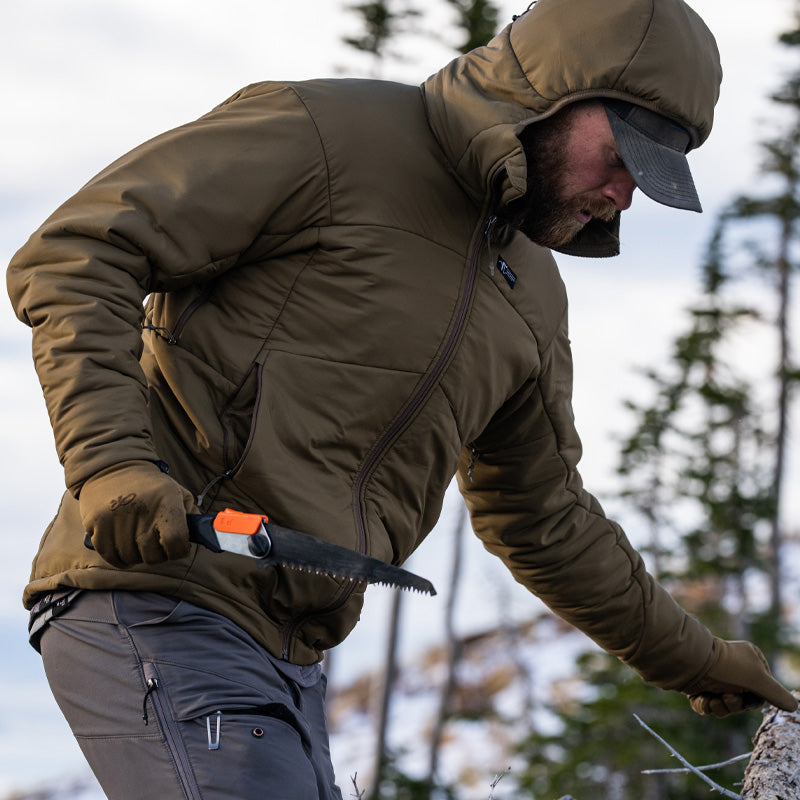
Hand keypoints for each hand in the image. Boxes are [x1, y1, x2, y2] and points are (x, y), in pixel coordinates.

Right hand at [80, 460, 196, 567]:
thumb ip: (191, 514)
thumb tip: (201, 536)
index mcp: (166, 501)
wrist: (113, 468)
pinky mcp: (96, 525)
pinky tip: (124, 547)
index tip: (178, 547)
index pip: (175, 541)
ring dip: (138, 557)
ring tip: (138, 542)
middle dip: (159, 555)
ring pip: (131, 559)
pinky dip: (119, 559)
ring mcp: (116, 519)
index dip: (180, 550)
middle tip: (156, 543)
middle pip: (153, 556)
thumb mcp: (177, 492)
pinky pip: (110, 557)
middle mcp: (141, 510)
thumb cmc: (151, 486)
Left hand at [684, 638, 796, 716]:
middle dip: (734, 705)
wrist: (688, 662)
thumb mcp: (758, 680)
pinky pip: (706, 705)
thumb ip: (778, 695)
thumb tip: (795, 707)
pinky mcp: (698, 685)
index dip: (754, 699)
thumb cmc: (727, 667)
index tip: (748, 696)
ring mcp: (715, 677)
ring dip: (719, 707)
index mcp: (750, 660)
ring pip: (723, 706)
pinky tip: (700, 696)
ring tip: (712, 696)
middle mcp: (733, 668)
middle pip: (742, 702)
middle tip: (727, 696)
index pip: (761, 691)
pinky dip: (704, 705)